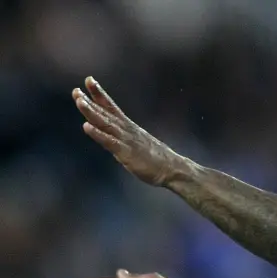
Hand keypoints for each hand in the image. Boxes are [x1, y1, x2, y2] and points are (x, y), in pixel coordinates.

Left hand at [72, 77, 188, 186]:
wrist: (172, 168)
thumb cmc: (156, 159)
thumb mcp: (138, 145)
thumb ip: (124, 139)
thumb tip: (114, 138)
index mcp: (129, 128)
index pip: (112, 107)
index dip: (100, 95)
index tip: (88, 81)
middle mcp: (126, 130)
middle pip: (106, 112)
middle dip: (90, 101)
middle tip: (76, 90)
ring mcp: (126, 140)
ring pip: (106, 123)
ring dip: (91, 112)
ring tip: (79, 101)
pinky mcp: (126, 152)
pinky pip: (109, 141)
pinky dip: (98, 133)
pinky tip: (86, 126)